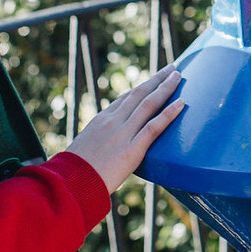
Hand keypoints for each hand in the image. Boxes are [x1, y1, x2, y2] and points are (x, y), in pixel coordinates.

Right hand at [64, 66, 184, 193]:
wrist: (69, 183)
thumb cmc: (73, 173)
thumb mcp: (83, 150)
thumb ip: (98, 145)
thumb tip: (106, 150)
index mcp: (100, 120)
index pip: (125, 99)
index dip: (141, 88)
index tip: (154, 80)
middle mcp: (112, 121)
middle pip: (138, 93)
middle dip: (156, 79)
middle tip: (171, 68)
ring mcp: (122, 134)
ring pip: (148, 104)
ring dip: (166, 88)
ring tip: (179, 76)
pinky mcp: (132, 150)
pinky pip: (154, 127)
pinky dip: (169, 113)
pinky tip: (182, 103)